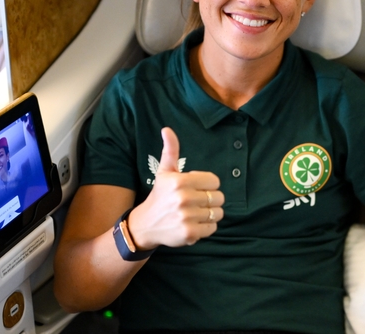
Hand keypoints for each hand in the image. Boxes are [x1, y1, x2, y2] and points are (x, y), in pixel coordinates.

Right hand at [128, 127, 223, 248]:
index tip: (196, 188)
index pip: (214, 181)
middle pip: (219, 198)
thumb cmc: (159, 195)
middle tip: (196, 202)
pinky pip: (213, 228)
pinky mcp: (190, 234)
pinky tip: (194, 224)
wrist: (145, 225)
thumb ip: (170, 150)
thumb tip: (167, 129)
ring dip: (210, 214)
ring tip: (196, 213)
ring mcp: (187, 217)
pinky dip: (207, 227)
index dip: (208, 185)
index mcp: (181, 181)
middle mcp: (184, 199)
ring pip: (218, 213)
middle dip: (210, 200)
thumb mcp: (164, 171)